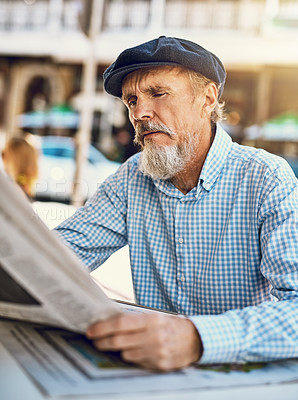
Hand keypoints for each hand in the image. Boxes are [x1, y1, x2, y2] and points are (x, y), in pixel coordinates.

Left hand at [86, 312, 201, 370]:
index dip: (102, 328)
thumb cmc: (171, 325)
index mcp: (151, 320)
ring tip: (119, 344)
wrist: (195, 340)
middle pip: (118, 341)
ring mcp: (156, 352)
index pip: (120, 324)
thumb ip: (135, 320)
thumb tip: (110, 322)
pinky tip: (136, 351)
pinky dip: (132, 357)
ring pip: (125, 354)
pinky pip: (137, 363)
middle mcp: (153, 336)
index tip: (91, 330)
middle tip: (95, 340)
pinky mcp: (159, 365)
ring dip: (118, 350)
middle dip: (102, 341)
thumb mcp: (155, 316)